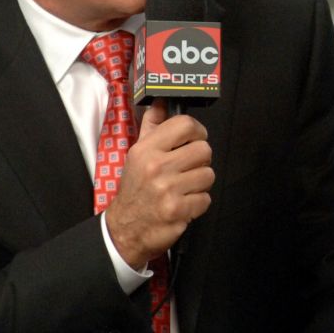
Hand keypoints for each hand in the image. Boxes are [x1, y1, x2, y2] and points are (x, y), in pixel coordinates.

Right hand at [105, 100, 214, 268]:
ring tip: (184, 188)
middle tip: (188, 169)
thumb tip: (161, 104)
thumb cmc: (134, 189)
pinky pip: (206, 199)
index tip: (195, 139)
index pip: (186, 125)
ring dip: (200, 183)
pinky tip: (183, 203)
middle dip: (200, 160)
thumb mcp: (137, 154)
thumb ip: (152, 128)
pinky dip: (198, 203)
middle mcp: (157, 167)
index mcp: (147, 149)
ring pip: (208, 175)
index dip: (197, 131)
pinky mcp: (178, 211)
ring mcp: (168, 190)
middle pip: (204, 150)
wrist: (125, 228)